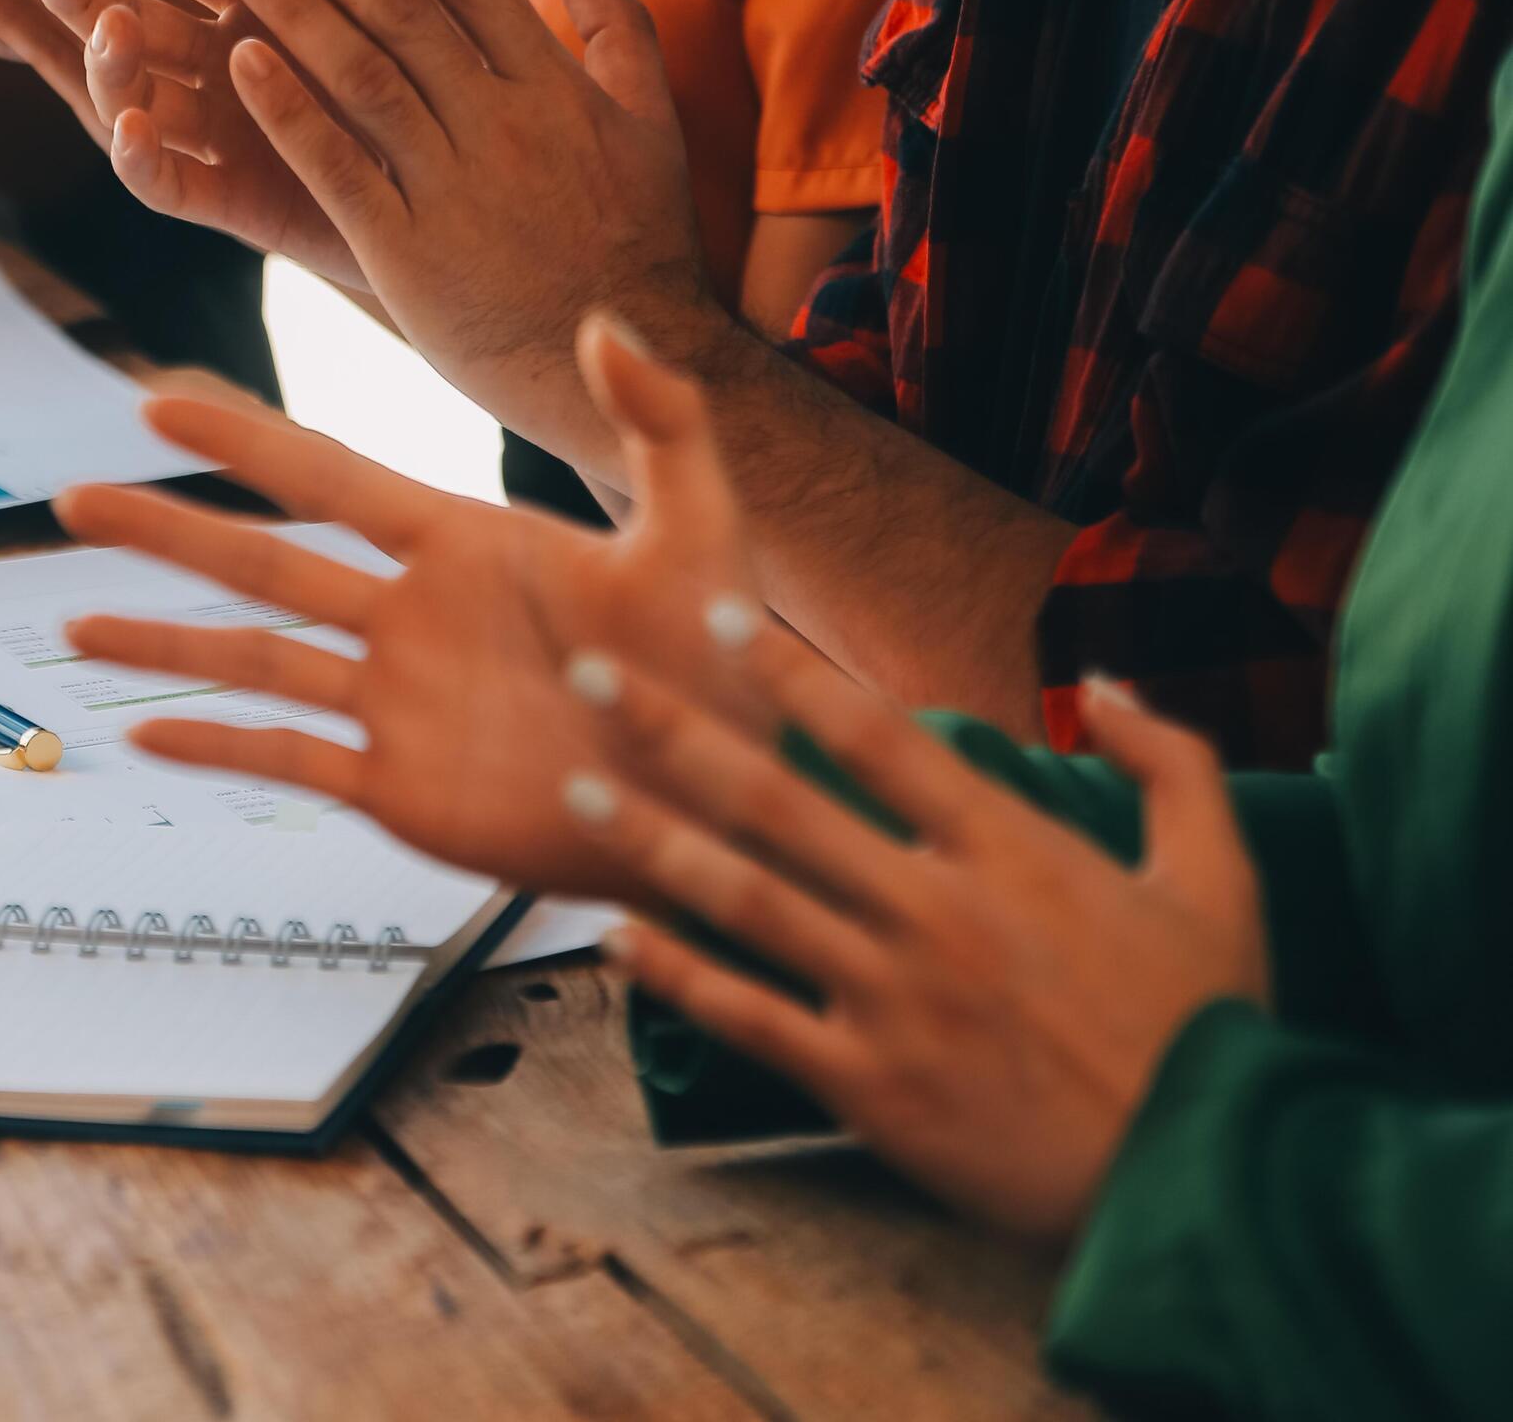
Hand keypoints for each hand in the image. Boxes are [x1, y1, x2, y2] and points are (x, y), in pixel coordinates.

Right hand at [11, 0, 474, 291]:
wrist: (466, 195)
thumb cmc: (433, 73)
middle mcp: (205, 58)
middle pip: (106, 2)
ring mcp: (207, 129)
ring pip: (120, 87)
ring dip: (93, 47)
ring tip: (90, 7)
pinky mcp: (225, 198)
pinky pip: (164, 182)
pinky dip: (140, 157)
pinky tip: (134, 125)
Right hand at [49, 314, 767, 896]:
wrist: (735, 799)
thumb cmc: (729, 669)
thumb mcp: (705, 531)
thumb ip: (661, 424)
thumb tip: (608, 322)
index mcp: (465, 545)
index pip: (330, 478)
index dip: (243, 440)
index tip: (157, 401)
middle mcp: (410, 619)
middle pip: (261, 563)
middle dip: (166, 528)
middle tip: (74, 498)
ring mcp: (398, 705)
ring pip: (253, 663)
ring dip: (163, 642)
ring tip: (73, 627)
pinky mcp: (402, 787)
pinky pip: (289, 763)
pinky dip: (216, 750)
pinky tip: (144, 738)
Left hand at [220, 0, 712, 447]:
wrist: (624, 365)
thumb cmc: (639, 246)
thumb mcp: (652, 125)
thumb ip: (616, 26)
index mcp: (553, 86)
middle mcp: (501, 124)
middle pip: (400, 7)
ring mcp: (451, 187)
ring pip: (360, 72)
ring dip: (293, 8)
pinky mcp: (405, 251)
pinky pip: (334, 166)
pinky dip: (286, 110)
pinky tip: (241, 63)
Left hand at [569, 643, 1267, 1241]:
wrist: (1208, 1179)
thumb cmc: (1212, 1026)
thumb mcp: (1223, 878)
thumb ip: (1171, 765)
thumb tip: (1109, 684)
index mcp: (1011, 850)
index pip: (877, 735)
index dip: (791, 670)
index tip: (720, 615)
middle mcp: (936, 910)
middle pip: (776, 801)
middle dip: (672, 732)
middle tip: (586, 678)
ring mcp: (895, 999)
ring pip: (743, 900)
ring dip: (647, 842)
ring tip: (571, 793)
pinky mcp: (870, 1085)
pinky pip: (750, 1017)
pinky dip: (676, 977)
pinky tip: (615, 939)